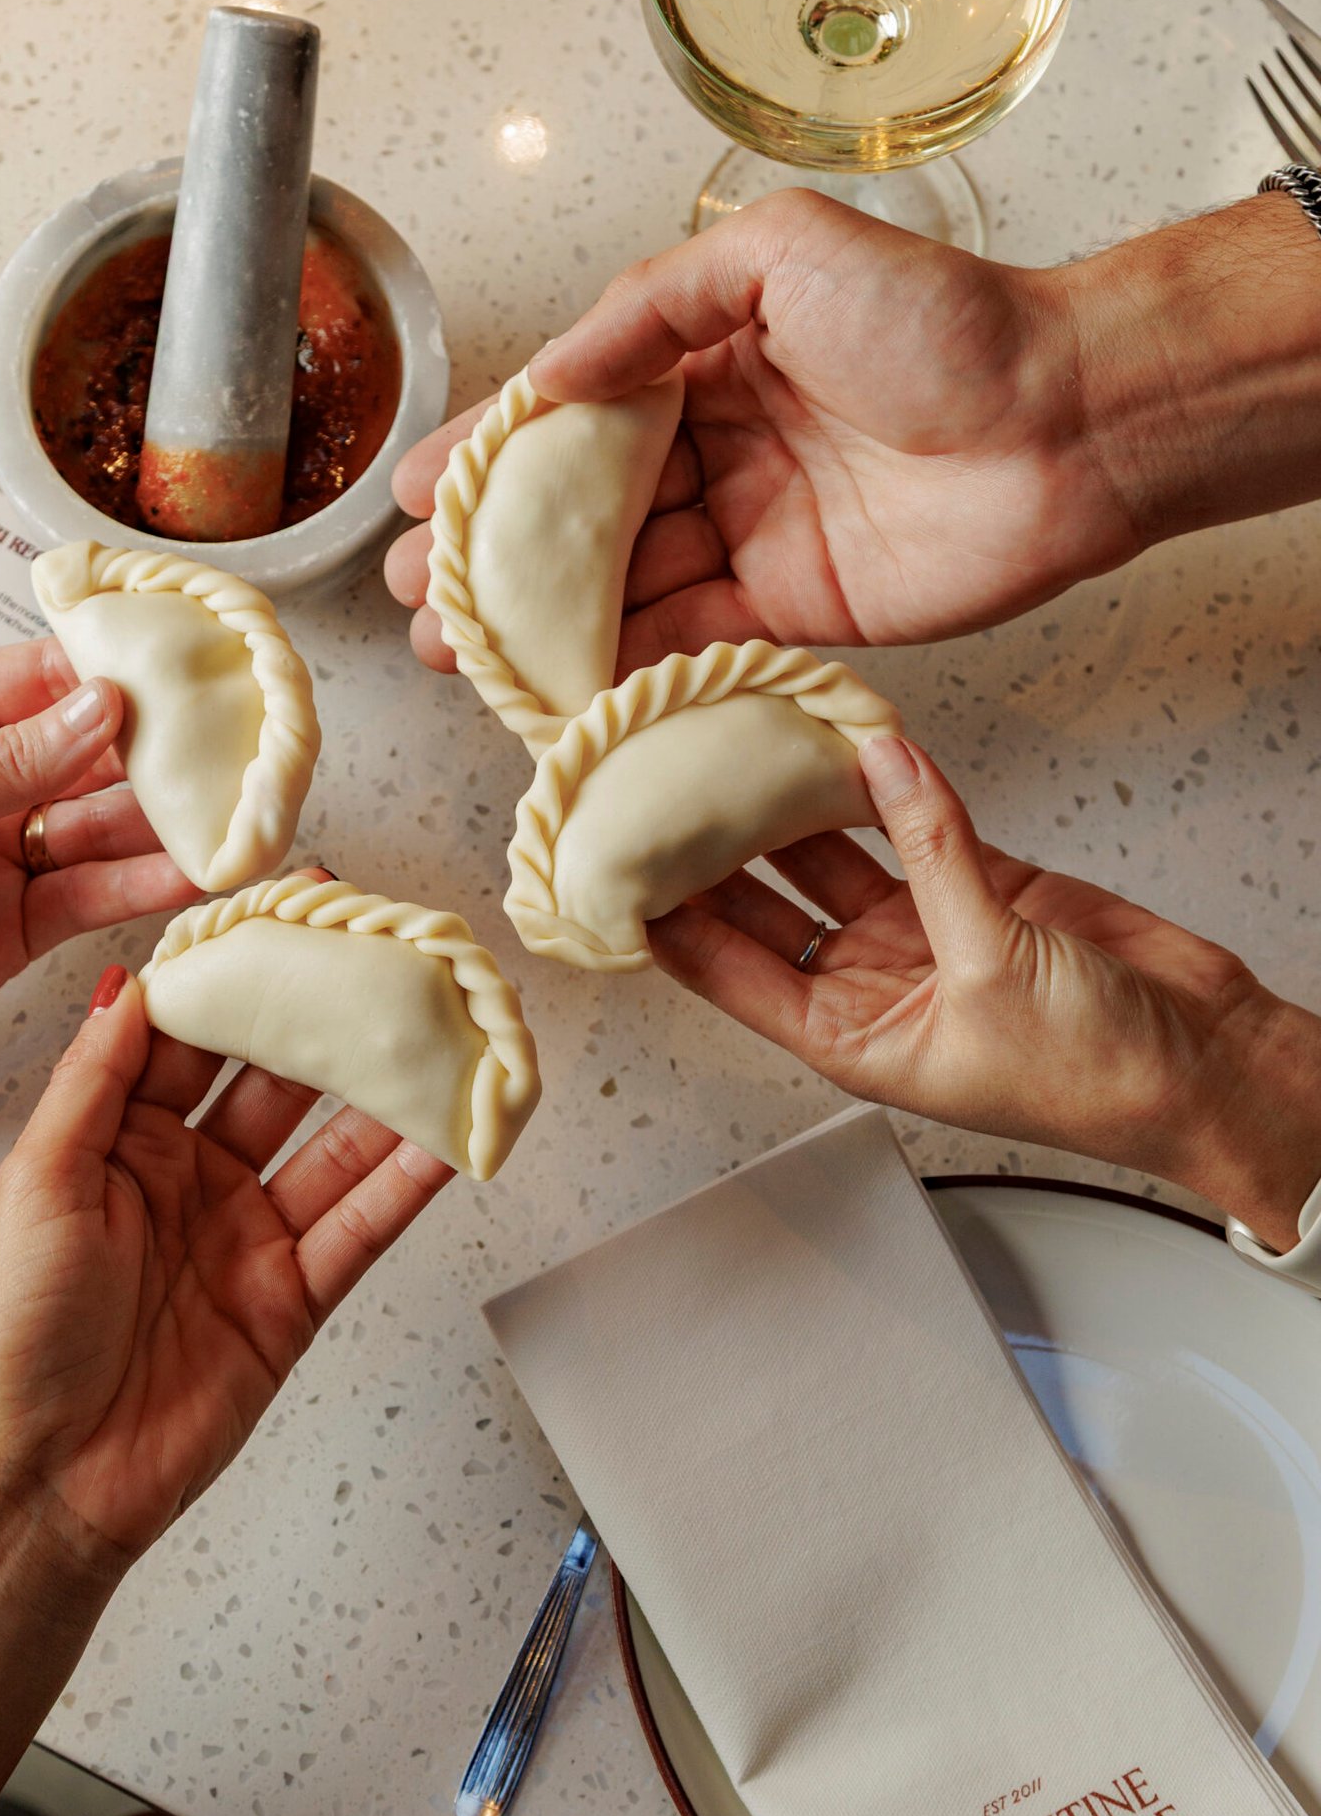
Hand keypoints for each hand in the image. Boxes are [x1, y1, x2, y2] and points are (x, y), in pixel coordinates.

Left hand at [0, 638, 194, 1101]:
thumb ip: (3, 765)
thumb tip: (99, 709)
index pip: (44, 677)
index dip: (120, 674)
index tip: (195, 672)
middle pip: (91, 754)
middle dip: (164, 753)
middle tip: (241, 750)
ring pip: (103, 828)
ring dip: (168, 823)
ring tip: (236, 815)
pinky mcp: (11, 930)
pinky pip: (91, 898)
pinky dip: (144, 887)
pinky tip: (193, 872)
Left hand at [0, 969, 451, 1569]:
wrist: (51, 1476)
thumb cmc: (20, 1335)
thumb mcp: (37, 1183)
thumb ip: (93, 1081)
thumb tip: (129, 982)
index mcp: (118, 1137)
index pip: (192, 1033)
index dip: (237, 973)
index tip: (284, 910)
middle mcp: (191, 1175)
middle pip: (277, 1078)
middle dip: (329, 1020)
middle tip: (389, 959)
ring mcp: (248, 1233)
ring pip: (335, 1145)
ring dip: (390, 1094)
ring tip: (447, 1034)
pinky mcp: (294, 1295)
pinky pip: (362, 1226)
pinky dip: (408, 1184)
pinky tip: (450, 1138)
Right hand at [387, 188, 1320, 666]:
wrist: (1064, 424)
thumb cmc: (942, 322)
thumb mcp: (780, 255)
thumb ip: (655, 303)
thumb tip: (552, 376)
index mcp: (709, 359)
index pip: (575, 415)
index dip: (491, 457)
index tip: (414, 495)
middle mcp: (721, 450)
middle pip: (582, 514)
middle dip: (492, 557)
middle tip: (415, 595)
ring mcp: (750, 536)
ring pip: (619, 587)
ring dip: (534, 624)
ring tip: (452, 651)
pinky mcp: (789, 613)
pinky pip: (683, 642)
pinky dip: (615, 666)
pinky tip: (549, 686)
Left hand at [649, 733, 1320, 1253]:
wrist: (1207, 1067)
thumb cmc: (1098, 1079)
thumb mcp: (992, 968)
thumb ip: (934, 855)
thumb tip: (879, 764)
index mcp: (845, 1036)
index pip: (723, 969)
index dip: (663, 915)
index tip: (608, 857)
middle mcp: (869, 986)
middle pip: (763, 905)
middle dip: (711, 846)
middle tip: (657, 772)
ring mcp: (925, 934)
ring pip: (832, 857)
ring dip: (789, 804)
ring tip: (732, 737)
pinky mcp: (984, 892)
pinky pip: (916, 829)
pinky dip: (888, 786)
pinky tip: (844, 737)